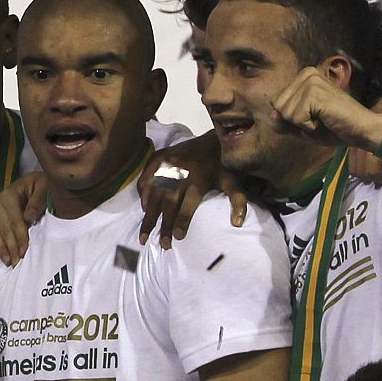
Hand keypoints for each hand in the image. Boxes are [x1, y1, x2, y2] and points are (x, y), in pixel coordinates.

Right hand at [0, 172, 47, 266]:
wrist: (31, 182)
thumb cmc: (39, 184)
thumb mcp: (43, 185)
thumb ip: (38, 199)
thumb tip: (29, 217)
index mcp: (9, 195)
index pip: (15, 220)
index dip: (20, 237)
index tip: (23, 251)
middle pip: (4, 229)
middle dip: (10, 247)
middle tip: (16, 262)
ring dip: (1, 249)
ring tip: (8, 262)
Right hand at [136, 131, 247, 248]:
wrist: (212, 138)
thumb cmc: (223, 165)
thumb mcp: (234, 181)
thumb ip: (238, 201)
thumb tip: (238, 224)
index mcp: (199, 178)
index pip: (188, 203)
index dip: (183, 220)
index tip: (178, 238)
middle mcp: (180, 171)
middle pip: (169, 201)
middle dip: (163, 224)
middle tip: (162, 245)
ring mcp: (168, 163)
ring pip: (154, 192)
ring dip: (149, 215)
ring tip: (145, 235)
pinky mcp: (160, 157)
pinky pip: (146, 176)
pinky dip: (143, 192)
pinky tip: (143, 208)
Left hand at [271, 66, 381, 150]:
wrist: (361, 130)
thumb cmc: (334, 127)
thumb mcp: (303, 125)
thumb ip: (285, 121)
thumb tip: (270, 116)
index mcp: (303, 77)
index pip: (277, 103)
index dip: (292, 118)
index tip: (314, 117)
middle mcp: (306, 74)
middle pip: (278, 107)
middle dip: (296, 121)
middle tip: (320, 118)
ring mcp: (310, 81)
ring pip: (285, 113)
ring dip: (303, 124)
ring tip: (323, 118)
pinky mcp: (314, 92)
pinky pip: (296, 118)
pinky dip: (309, 126)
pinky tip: (326, 119)